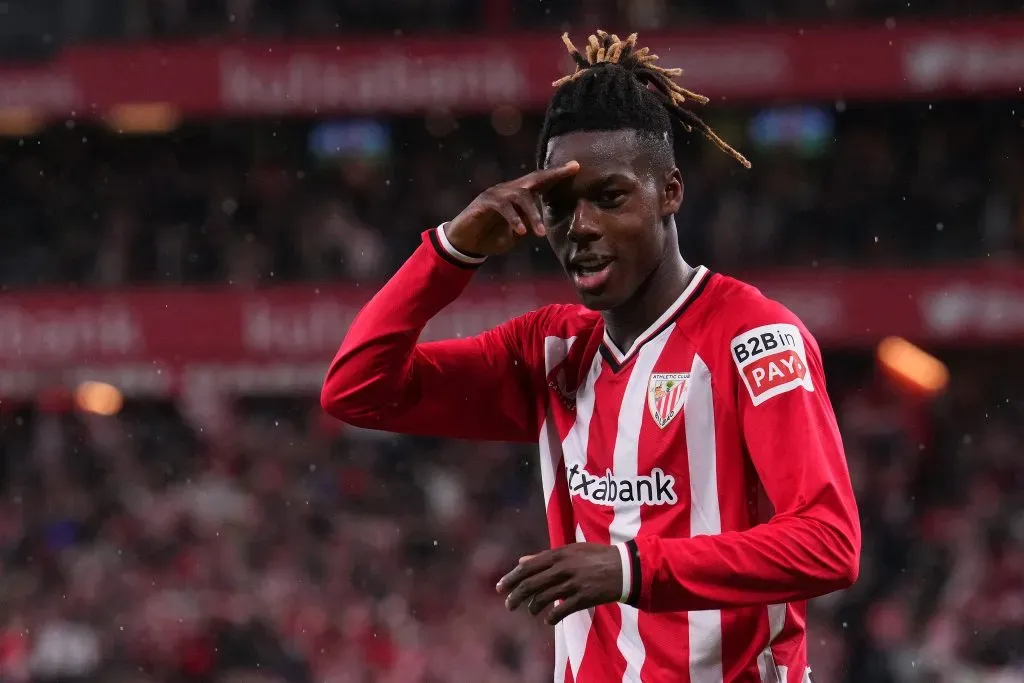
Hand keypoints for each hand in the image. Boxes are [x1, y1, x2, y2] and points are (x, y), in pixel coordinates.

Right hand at [445, 161, 579, 255]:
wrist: (464, 244)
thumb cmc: (490, 238)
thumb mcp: (515, 235)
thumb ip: (528, 225)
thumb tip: (540, 221)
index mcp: (517, 196)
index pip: (540, 182)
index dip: (557, 175)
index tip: (575, 166)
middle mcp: (508, 190)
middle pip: (533, 178)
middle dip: (553, 174)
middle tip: (571, 170)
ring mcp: (495, 194)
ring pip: (520, 195)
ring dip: (533, 215)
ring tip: (540, 234)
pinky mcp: (484, 203)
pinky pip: (503, 207)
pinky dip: (514, 219)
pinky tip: (521, 232)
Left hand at [496, 543, 622, 625]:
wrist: (625, 567)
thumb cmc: (596, 557)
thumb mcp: (571, 551)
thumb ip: (545, 557)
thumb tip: (521, 561)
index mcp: (559, 554)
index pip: (528, 568)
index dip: (511, 578)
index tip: (500, 588)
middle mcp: (564, 568)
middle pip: (531, 584)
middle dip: (516, 596)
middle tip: (508, 605)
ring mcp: (574, 583)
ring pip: (544, 598)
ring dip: (534, 607)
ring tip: (531, 611)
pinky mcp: (585, 597)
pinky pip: (562, 611)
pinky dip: (551, 617)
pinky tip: (548, 620)